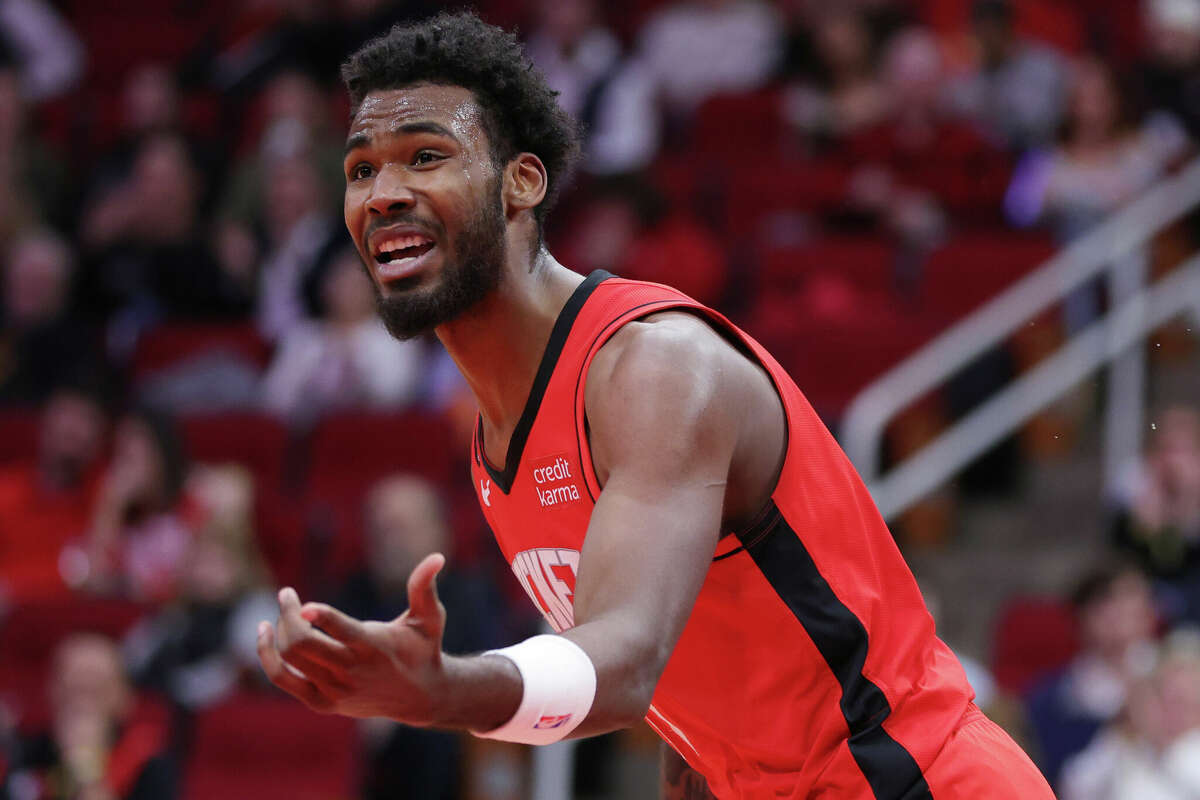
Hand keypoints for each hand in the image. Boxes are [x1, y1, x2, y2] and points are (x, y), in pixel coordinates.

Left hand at [257, 553, 447, 723]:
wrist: (420, 697)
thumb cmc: (423, 649)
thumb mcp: (429, 617)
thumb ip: (424, 586)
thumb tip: (437, 557)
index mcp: (374, 646)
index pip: (340, 631)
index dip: (318, 615)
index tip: (302, 602)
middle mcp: (351, 670)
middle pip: (302, 644)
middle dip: (287, 615)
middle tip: (285, 595)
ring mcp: (335, 688)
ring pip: (289, 659)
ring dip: (277, 631)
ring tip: (280, 611)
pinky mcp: (323, 702)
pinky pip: (283, 679)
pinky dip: (268, 657)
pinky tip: (264, 634)